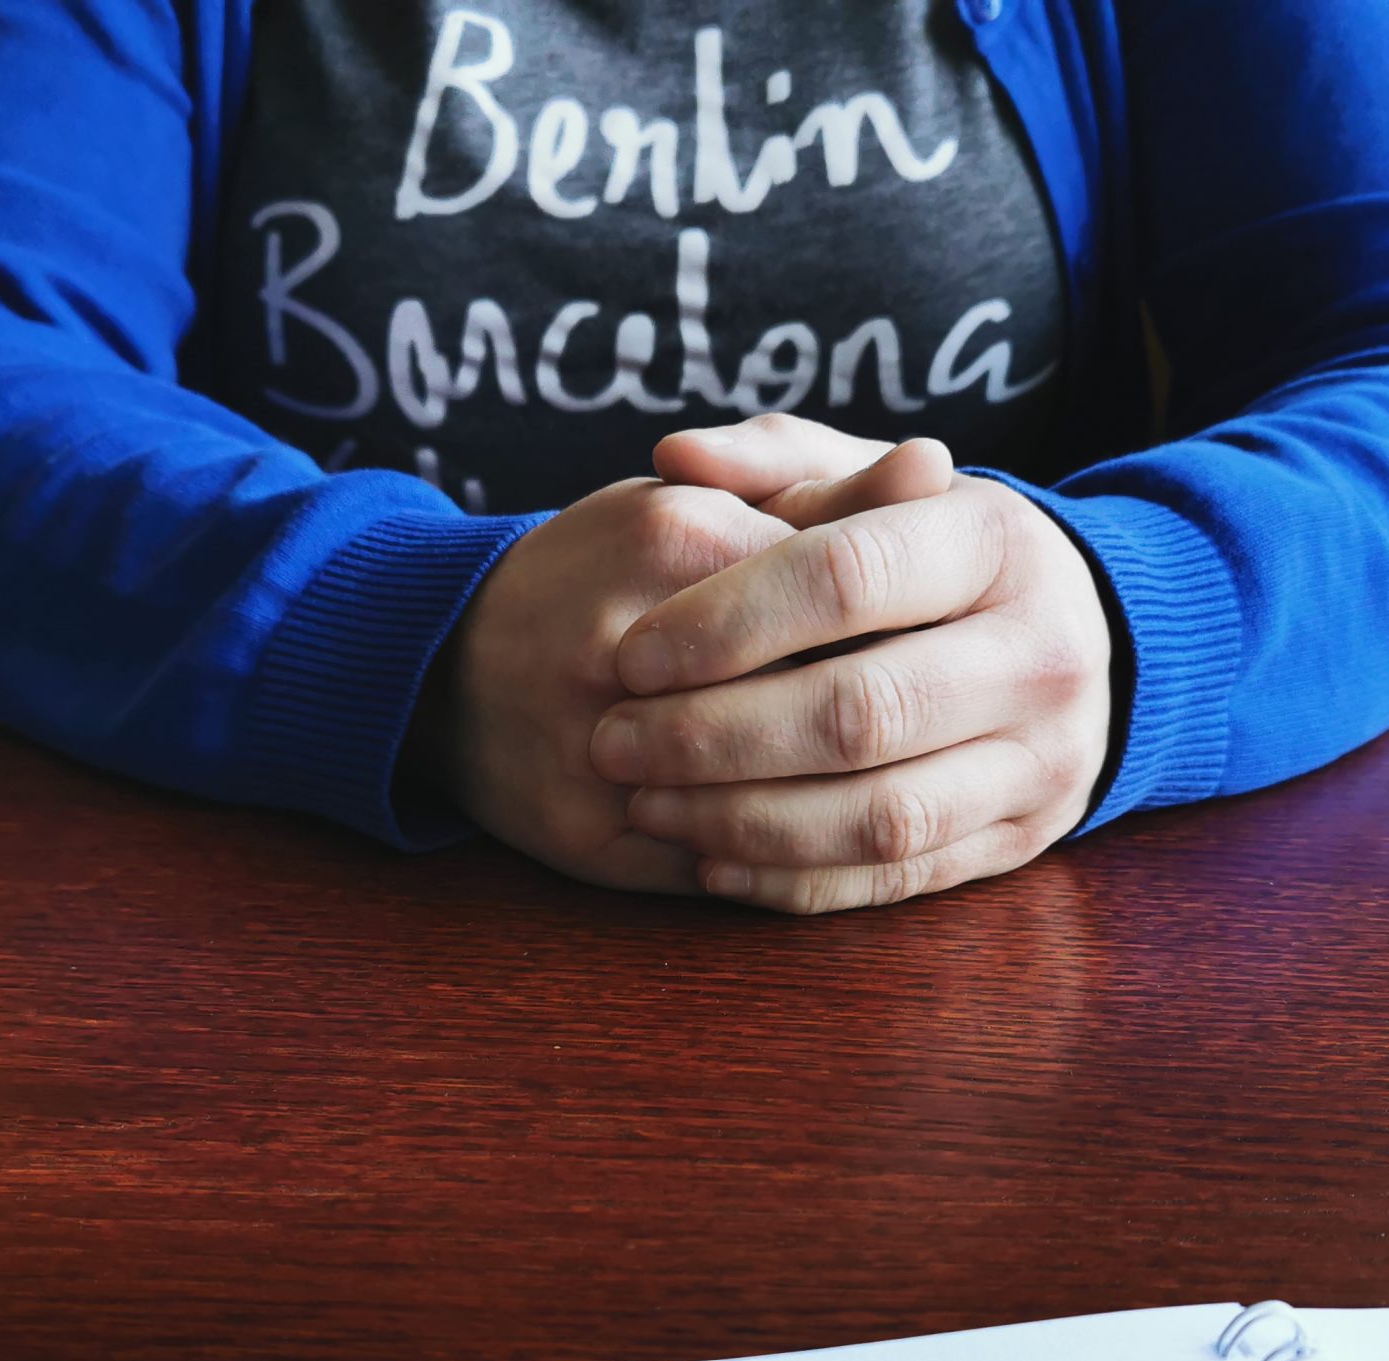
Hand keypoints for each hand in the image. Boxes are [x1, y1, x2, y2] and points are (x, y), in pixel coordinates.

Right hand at [413, 432, 955, 892]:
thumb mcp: (699, 507)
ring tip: (890, 785)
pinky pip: (726, 868)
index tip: (947, 645)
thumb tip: (938, 465)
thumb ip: (824, 496)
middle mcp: (631, 649)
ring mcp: (605, 753)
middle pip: (821, 703)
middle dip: (891, 724)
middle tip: (939, 726)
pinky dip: (783, 863)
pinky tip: (817, 837)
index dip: (916, 633)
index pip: (846, 599)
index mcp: (675, 540)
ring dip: (844, 804)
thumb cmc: (598, 575)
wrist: (442, 665)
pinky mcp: (593, 838)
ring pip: (777, 802)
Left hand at [591, 419, 1113, 913]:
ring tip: (649, 805)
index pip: (848, 578)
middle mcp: (1041, 653)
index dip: (727, 622)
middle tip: (615, 741)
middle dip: (715, 736)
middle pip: (860, 711)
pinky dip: (793, 880)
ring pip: (878, 815)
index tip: (634, 655)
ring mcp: (1042, 759)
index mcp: (996, 540)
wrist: (1077, 641)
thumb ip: (775, 461)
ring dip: (743, 822)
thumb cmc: (929, 555)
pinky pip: (895, 878)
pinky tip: (711, 862)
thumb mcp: (870, 483)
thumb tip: (675, 456)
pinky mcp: (1023, 840)